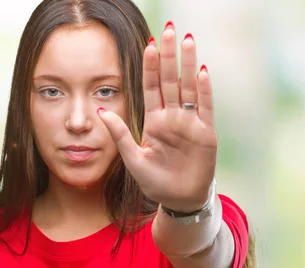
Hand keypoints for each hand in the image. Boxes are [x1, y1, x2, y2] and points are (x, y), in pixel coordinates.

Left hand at [98, 22, 216, 212]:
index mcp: (154, 121)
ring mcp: (190, 123)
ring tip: (187, 40)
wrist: (178, 200)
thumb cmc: (155, 182)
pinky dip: (204, 90)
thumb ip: (119, 135)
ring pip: (189, 87)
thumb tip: (99, 110)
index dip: (149, 67)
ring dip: (188, 64)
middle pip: (170, 80)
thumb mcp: (132, 159)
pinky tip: (201, 71)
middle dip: (169, 56)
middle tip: (169, 30)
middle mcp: (172, 117)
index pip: (151, 87)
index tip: (147, 45)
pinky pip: (205, 107)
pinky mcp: (205, 133)